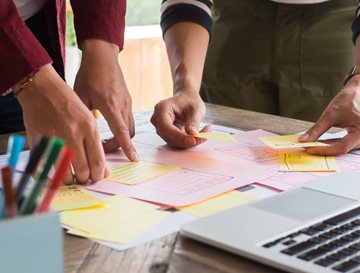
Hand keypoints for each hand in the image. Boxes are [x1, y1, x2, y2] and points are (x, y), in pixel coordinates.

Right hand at [16, 64, 105, 182]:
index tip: (97, 177)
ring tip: (71, 177)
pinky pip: (46, 169)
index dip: (98, 174)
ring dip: (69, 180)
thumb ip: (94, 144)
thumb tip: (101, 169)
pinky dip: (51, 175)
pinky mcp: (39, 142)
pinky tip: (55, 172)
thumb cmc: (68, 104)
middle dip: (85, 179)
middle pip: (83, 171)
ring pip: (65, 174)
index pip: (98, 161)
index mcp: (89, 128)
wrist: (42, 89)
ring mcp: (55, 140)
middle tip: (84, 178)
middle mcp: (73, 135)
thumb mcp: (87, 119)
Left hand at [74, 39, 136, 160]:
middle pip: (128, 133)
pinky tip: (110, 125)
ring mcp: (127, 103)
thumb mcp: (80, 95)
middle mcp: (123, 106)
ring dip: (122, 137)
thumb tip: (79, 132)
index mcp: (110, 106)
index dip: (127, 147)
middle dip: (119, 145)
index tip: (133, 158)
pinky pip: (129, 118)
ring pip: (130, 127)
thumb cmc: (90, 73)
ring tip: (106, 138)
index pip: (121, 132)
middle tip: (103, 148)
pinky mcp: (128, 100)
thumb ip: (82, 115)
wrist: (103, 56)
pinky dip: (122, 127)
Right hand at [151, 90, 208, 147]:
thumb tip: (192, 134)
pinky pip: (176, 142)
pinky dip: (188, 141)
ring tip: (205, 132)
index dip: (178, 136)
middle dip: (187, 140)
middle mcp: (157, 119)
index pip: (166, 127)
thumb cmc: (189, 101)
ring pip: (173, 141)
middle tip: (205, 136)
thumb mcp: (196, 109)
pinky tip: (199, 134)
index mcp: (162, 109)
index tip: (193, 140)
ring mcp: (160, 128)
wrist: (186, 100)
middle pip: (169, 136)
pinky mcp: (166, 134)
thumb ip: (193, 121)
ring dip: (189, 141)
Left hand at [299, 75, 359, 154]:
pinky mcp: (356, 138)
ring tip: (312, 146)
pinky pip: (343, 145)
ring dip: (327, 148)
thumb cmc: (350, 99)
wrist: (358, 92)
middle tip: (307, 149)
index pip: (341, 148)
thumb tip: (304, 139)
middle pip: (341, 150)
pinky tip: (321, 143)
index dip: (324, 150)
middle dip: (323, 150)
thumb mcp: (331, 114)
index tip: (309, 149)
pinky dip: (331, 145)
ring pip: (341, 149)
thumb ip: (317, 129)